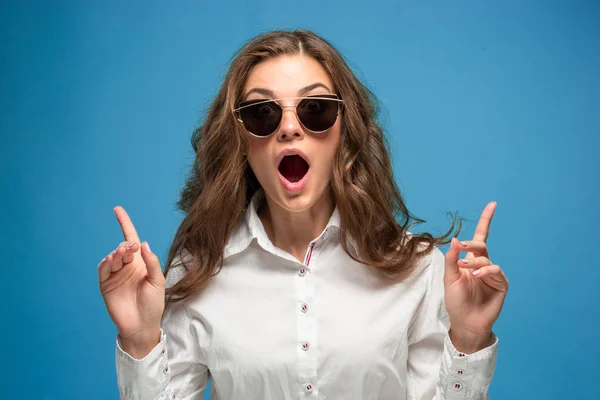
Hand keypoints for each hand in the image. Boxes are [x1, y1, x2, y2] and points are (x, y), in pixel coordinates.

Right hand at [97, 206, 164, 351]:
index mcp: (141, 263)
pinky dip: (107, 262)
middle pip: (123, 247)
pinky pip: (103, 269)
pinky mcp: (106, 285)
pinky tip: (112, 260)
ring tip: (123, 255)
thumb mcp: (157, 281)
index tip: (117, 209)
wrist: (142, 326)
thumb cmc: (153, 305)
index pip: (132, 239)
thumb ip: (152, 262)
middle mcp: (127, 266)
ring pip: (113, 256)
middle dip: (126, 245)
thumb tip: (143, 243)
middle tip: (131, 249)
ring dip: (117, 253)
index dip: (125, 224)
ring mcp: (115, 275)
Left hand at [444, 202, 508, 352]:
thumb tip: (456, 240)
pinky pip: (496, 271)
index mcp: (470, 261)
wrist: (465, 322)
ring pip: (486, 259)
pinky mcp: (501, 285)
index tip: (493, 204)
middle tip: (463, 246)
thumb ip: (452, 259)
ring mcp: (493, 274)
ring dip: (475, 262)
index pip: (479, 238)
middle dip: (472, 244)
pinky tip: (477, 276)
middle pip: (482, 245)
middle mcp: (483, 265)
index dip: (486, 221)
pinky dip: (486, 271)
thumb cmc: (456, 301)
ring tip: (465, 269)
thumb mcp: (449, 278)